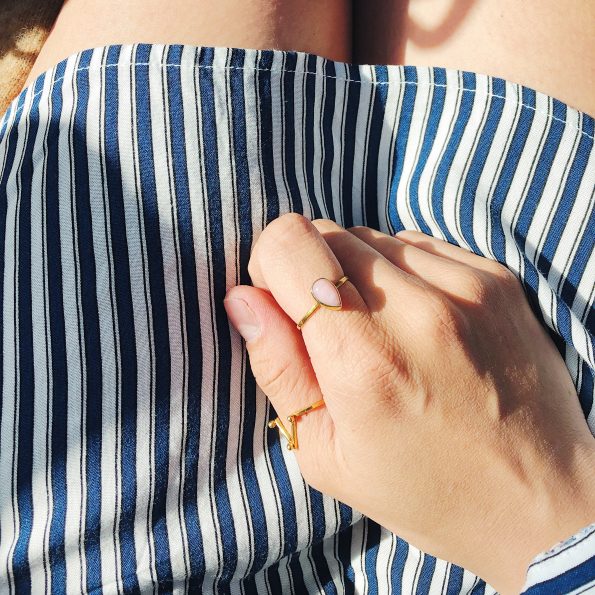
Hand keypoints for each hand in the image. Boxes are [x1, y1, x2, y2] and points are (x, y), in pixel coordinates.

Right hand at [224, 214, 594, 592]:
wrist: (539, 502)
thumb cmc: (425, 490)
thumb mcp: (327, 454)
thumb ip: (277, 367)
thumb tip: (243, 297)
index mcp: (363, 360)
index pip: (291, 243)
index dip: (271, 264)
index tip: (284, 302)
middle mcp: (418, 310)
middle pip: (329, 232)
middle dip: (312, 270)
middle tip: (334, 330)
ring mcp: (467, 287)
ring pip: (373, 235)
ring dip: (359, 270)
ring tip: (382, 332)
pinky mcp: (497, 279)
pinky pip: (420, 245)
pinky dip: (403, 272)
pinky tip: (418, 322)